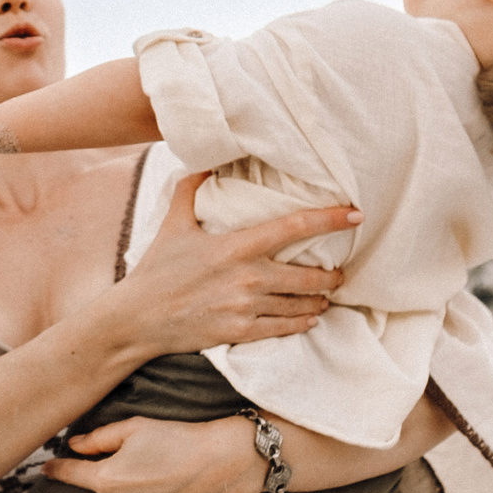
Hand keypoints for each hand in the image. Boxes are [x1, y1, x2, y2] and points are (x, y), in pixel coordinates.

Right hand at [109, 174, 358, 357]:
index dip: (329, 219)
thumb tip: (204, 160)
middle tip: (340, 273)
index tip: (356, 214)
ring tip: (326, 295)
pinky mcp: (240, 332)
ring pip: (301, 304)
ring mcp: (245, 308)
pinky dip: (303, 323)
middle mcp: (247, 277)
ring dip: (319, 300)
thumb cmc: (156, 269)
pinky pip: (285, 329)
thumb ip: (190, 188)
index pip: (294, 227)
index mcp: (236, 246)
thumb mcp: (172, 224)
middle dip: (331, 275)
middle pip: (308, 276)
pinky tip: (310, 318)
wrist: (137, 319)